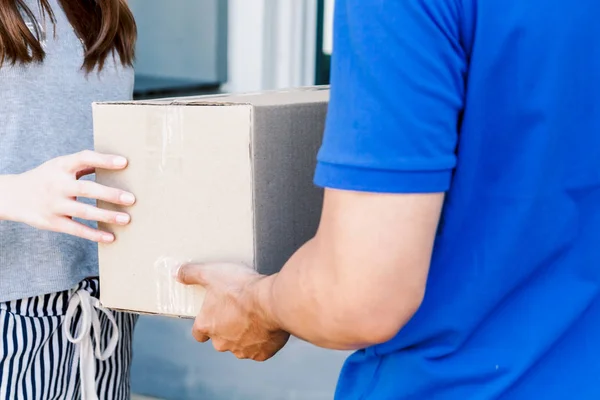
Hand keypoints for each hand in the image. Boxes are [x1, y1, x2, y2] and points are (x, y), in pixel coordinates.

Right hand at [1, 150, 134, 242]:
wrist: (13, 196)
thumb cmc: (47, 177)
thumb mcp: (60, 165)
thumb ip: (84, 164)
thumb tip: (117, 163)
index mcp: (61, 166)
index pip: (83, 159)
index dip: (104, 160)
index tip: (124, 162)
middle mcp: (57, 185)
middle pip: (86, 189)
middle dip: (109, 194)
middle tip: (131, 199)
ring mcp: (54, 205)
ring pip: (83, 212)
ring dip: (106, 216)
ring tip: (126, 219)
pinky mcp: (52, 222)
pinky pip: (76, 229)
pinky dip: (94, 234)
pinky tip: (111, 237)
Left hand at [176, 263, 289, 361]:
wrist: (272, 302)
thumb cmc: (241, 288)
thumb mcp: (212, 273)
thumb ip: (192, 273)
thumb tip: (176, 272)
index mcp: (207, 326)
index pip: (198, 333)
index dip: (204, 323)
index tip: (214, 314)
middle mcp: (221, 343)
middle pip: (220, 340)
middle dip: (227, 328)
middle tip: (239, 310)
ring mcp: (242, 350)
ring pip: (240, 345)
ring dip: (245, 335)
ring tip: (256, 316)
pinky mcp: (261, 354)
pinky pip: (260, 349)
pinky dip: (263, 340)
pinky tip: (267, 326)